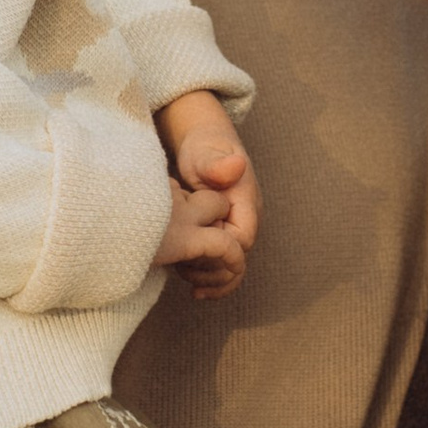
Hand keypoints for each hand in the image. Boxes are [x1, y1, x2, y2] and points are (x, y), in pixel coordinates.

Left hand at [152, 90, 259, 301]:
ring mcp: (232, 228)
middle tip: (182, 270)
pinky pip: (218, 261)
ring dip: (207, 275)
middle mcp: (244, 219)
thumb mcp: (206, 154)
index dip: (220, 251)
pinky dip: (205, 274)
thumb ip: (217, 165)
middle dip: (212, 270)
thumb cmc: (204, 147)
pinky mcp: (218, 234)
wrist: (202, 144)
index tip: (193, 249)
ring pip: (227, 264)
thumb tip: (236, 166)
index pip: (242, 241)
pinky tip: (188, 284)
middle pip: (236, 259)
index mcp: (246, 203)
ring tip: (181, 274)